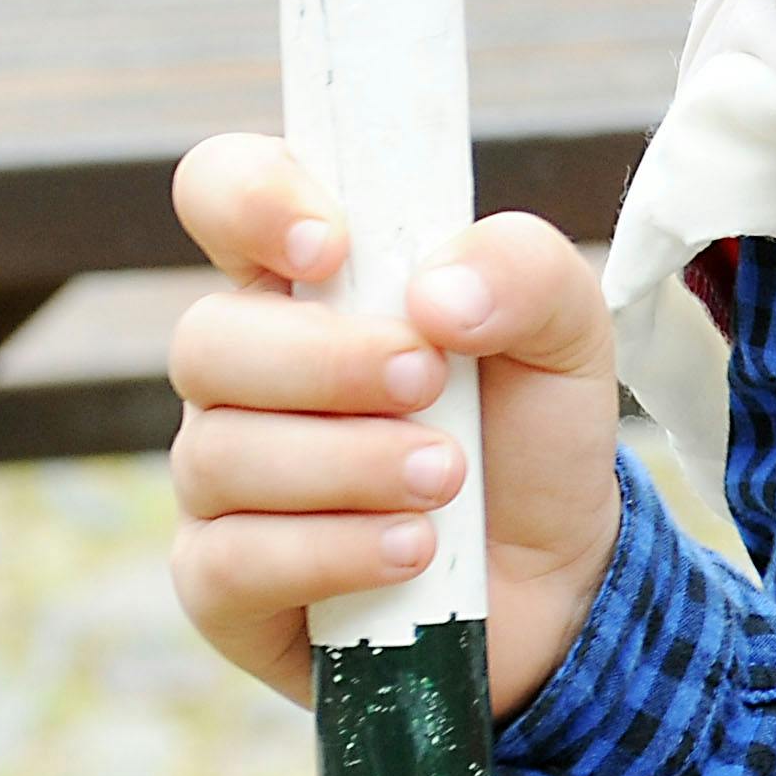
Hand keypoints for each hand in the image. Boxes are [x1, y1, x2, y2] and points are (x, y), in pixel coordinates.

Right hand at [162, 133, 628, 720]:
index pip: (221, 193)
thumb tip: (434, 295)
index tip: (331, 246)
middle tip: (429, 380)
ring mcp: (221, 479)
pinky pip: (229, 562)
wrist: (559, 577)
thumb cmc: (532, 431)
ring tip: (445, 478)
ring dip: (349, 463)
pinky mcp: (220, 583)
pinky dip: (333, 552)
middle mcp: (244, 372)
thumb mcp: (568, 332)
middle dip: (325, 362)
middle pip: (207, 339)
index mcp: (309, 280)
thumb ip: (524, 271)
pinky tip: (412, 549)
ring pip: (220, 454)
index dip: (250, 200)